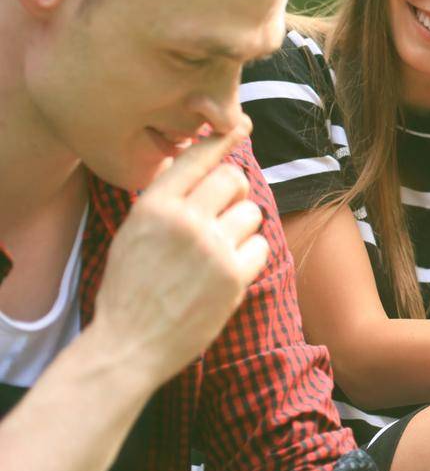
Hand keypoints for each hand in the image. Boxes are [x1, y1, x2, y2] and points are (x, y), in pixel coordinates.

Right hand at [90, 124, 268, 383]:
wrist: (127, 345)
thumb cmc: (130, 287)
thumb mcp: (134, 233)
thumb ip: (166, 200)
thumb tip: (200, 163)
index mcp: (153, 207)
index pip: (195, 158)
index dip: (220, 139)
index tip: (238, 125)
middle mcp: (183, 221)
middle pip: (233, 179)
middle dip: (233, 193)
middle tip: (221, 214)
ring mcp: (210, 248)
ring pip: (251, 212)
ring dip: (241, 228)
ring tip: (216, 253)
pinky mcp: (233, 276)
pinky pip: (260, 246)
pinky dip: (249, 257)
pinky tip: (226, 274)